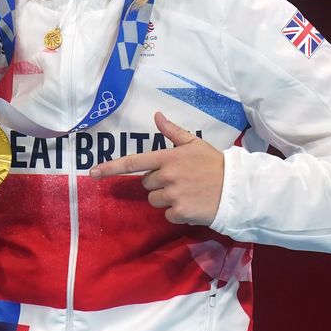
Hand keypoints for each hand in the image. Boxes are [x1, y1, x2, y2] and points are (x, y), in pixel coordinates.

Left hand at [89, 112, 223, 225]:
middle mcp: (167, 176)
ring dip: (167, 199)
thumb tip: (157, 115)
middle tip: (181, 180)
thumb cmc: (215, 164)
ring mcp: (173, 195)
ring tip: (188, 192)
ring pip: (155, 200)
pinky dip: (178, 212)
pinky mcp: (180, 212)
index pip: (133, 162)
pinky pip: (168, 214)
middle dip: (159, 184)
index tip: (92, 173)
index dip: (111, 168)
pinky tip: (192, 204)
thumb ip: (173, 132)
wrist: (237, 188)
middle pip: (147, 184)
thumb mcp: (194, 144)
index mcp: (168, 158)